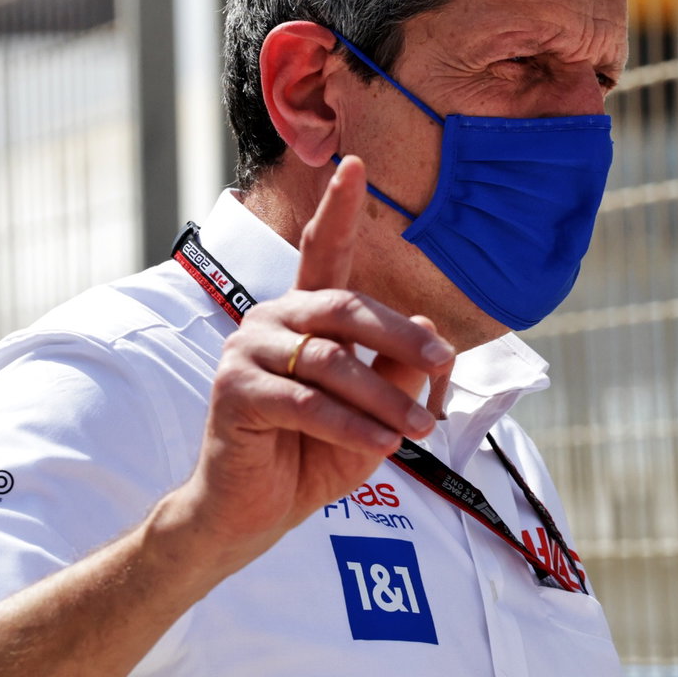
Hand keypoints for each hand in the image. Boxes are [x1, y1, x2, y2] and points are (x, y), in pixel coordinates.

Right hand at [175, 156, 454, 561]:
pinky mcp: (234, 390)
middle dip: (401, 335)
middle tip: (443, 360)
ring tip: (419, 429)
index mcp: (306, 316)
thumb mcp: (376, 413)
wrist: (255, 512)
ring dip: (384, 398)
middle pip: (346, 307)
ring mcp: (247, 350)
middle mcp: (273, 320)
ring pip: (332, 361)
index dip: (338, 209)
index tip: (355, 163)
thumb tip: (424, 321)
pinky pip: (306, 402)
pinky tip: (383, 445)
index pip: (325, 253)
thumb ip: (397, 370)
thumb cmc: (315, 456)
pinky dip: (351, 425)